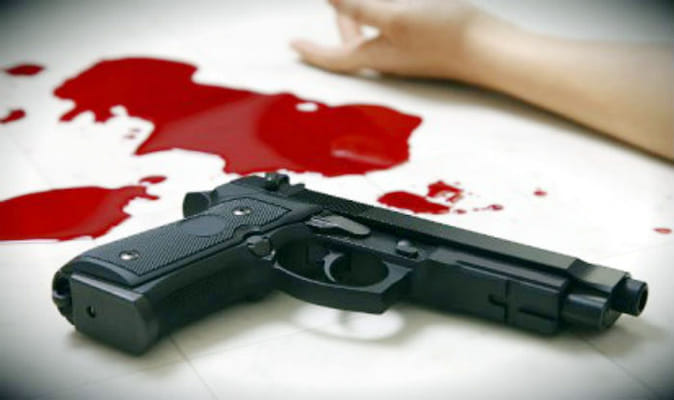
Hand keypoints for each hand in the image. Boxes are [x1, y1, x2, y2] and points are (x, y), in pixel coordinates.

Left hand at [291, 0, 505, 81]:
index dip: (310, 49)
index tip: (292, 44)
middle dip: (337, 22)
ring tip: (353, 4)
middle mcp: (387, 57)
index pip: (333, 55)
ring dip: (359, 15)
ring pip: (371, 34)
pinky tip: (391, 4)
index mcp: (374, 55)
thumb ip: (357, 5)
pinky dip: (382, 13)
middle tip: (330, 8)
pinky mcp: (424, 44)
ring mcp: (407, 52)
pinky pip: (391, 29)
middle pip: (351, 43)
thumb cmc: (446, 37)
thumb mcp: (394, 15)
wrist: (490, 50)